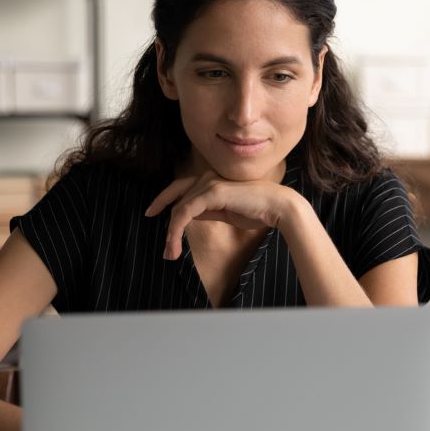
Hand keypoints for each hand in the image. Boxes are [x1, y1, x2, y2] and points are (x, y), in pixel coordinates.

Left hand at [144, 171, 299, 259]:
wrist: (278, 207)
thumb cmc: (257, 210)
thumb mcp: (226, 212)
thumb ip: (208, 210)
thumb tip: (190, 215)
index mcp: (212, 180)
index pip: (181, 187)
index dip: (164, 198)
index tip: (152, 212)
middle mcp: (208, 177)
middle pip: (176, 196)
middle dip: (166, 221)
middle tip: (165, 247)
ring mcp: (209, 183)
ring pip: (179, 208)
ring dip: (172, 233)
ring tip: (171, 254)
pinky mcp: (212, 192)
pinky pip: (186, 212)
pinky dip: (177, 229)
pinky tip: (176, 244)